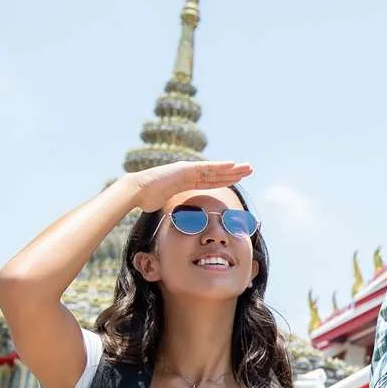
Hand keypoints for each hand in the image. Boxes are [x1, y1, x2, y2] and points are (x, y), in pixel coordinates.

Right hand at [121, 160, 253, 212]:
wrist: (136, 191)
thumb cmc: (147, 199)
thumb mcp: (166, 204)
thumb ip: (174, 208)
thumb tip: (177, 222)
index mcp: (186, 181)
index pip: (210, 181)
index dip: (225, 179)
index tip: (238, 179)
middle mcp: (189, 173)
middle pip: (216, 173)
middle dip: (234, 172)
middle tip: (250, 169)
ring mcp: (187, 170)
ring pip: (215, 169)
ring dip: (232, 168)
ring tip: (247, 167)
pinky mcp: (185, 169)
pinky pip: (206, 168)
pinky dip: (220, 166)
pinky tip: (233, 165)